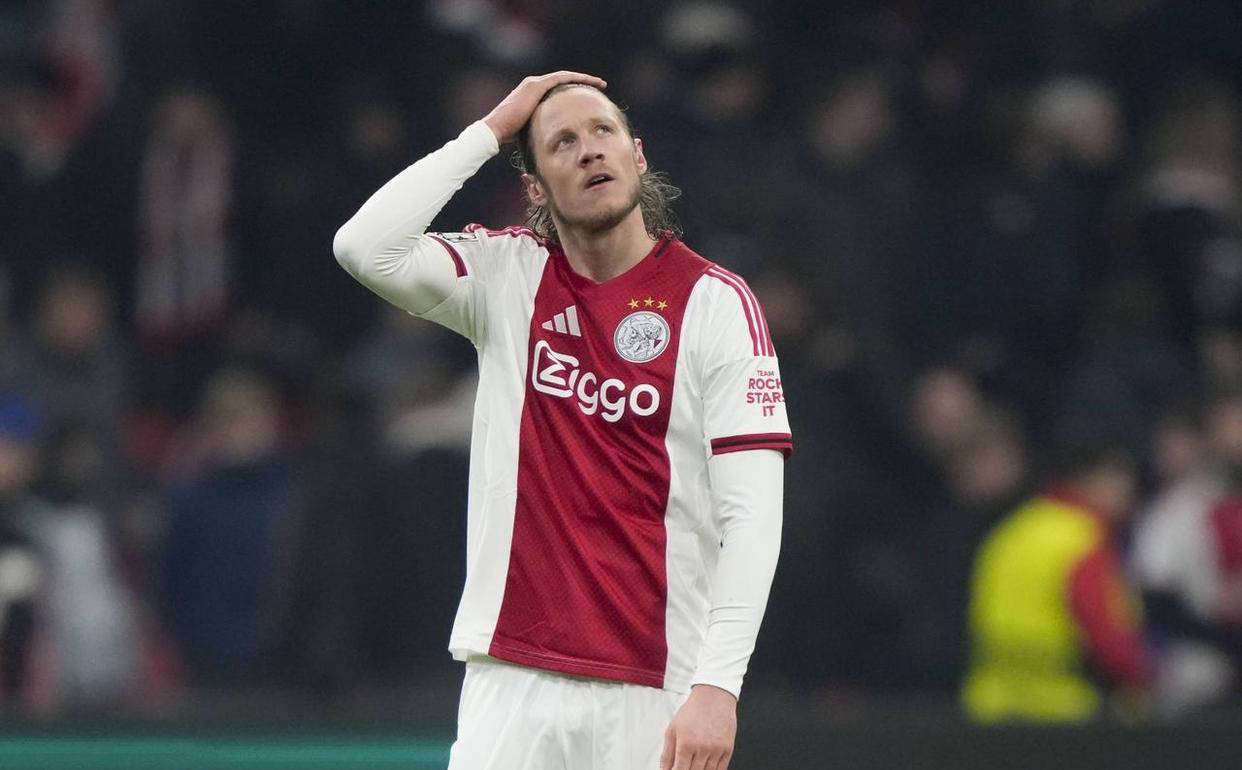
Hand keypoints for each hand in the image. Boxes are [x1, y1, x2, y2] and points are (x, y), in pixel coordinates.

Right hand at [482, 71, 606, 143]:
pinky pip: (562, 78)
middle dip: (582, 81)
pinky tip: (590, 81)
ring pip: (565, 77)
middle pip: (563, 80)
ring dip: (583, 78)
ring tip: (600, 83)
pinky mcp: (536, 86)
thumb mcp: (528, 127)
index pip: (556, 88)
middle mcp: (533, 84)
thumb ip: (538, 125)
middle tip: (599, 85)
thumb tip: (549, 138)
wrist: (496, 128)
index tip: (586, 95)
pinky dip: (577, 78)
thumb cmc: (508, 134)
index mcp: (531, 92)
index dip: (572, 90)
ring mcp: (534, 83)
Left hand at [660, 684, 736, 769]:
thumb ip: (667, 753)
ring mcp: (716, 750)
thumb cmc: (693, 711)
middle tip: (685, 765)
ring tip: (695, 764)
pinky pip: (720, 769)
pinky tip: (706, 767)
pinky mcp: (728, 749)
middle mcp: (702, 748)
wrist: (714, 697)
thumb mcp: (672, 729)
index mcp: (686, 744)